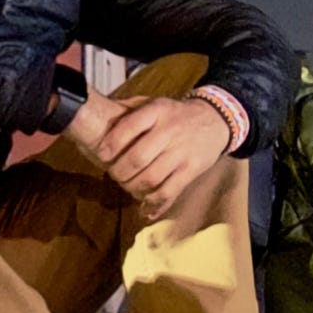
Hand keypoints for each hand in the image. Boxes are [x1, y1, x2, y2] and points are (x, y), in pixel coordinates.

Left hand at [65, 89, 230, 220]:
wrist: (215, 120)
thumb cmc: (176, 114)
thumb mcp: (154, 102)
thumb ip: (129, 109)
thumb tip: (97, 115)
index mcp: (157, 111)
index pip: (130, 127)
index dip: (111, 144)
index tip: (101, 154)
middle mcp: (170, 131)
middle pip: (138, 158)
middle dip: (119, 171)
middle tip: (114, 173)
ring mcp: (182, 152)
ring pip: (151, 178)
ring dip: (133, 188)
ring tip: (127, 186)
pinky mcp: (191, 170)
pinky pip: (169, 192)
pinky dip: (154, 204)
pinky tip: (144, 209)